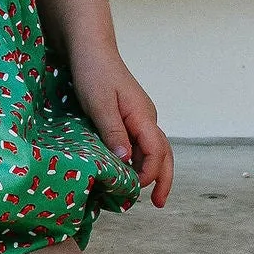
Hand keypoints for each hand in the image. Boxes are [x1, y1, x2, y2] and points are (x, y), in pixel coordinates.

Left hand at [72, 54, 173, 207]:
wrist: (89, 48)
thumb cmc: (93, 73)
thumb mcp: (99, 104)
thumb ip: (113, 132)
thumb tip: (126, 162)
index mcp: (143, 115)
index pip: (157, 151)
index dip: (150, 173)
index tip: (134, 189)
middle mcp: (146, 118)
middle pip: (163, 153)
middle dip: (163, 179)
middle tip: (160, 204)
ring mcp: (138, 118)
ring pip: (152, 150)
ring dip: (150, 172)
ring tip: (142, 195)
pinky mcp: (128, 117)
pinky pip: (139, 144)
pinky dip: (138, 162)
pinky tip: (127, 173)